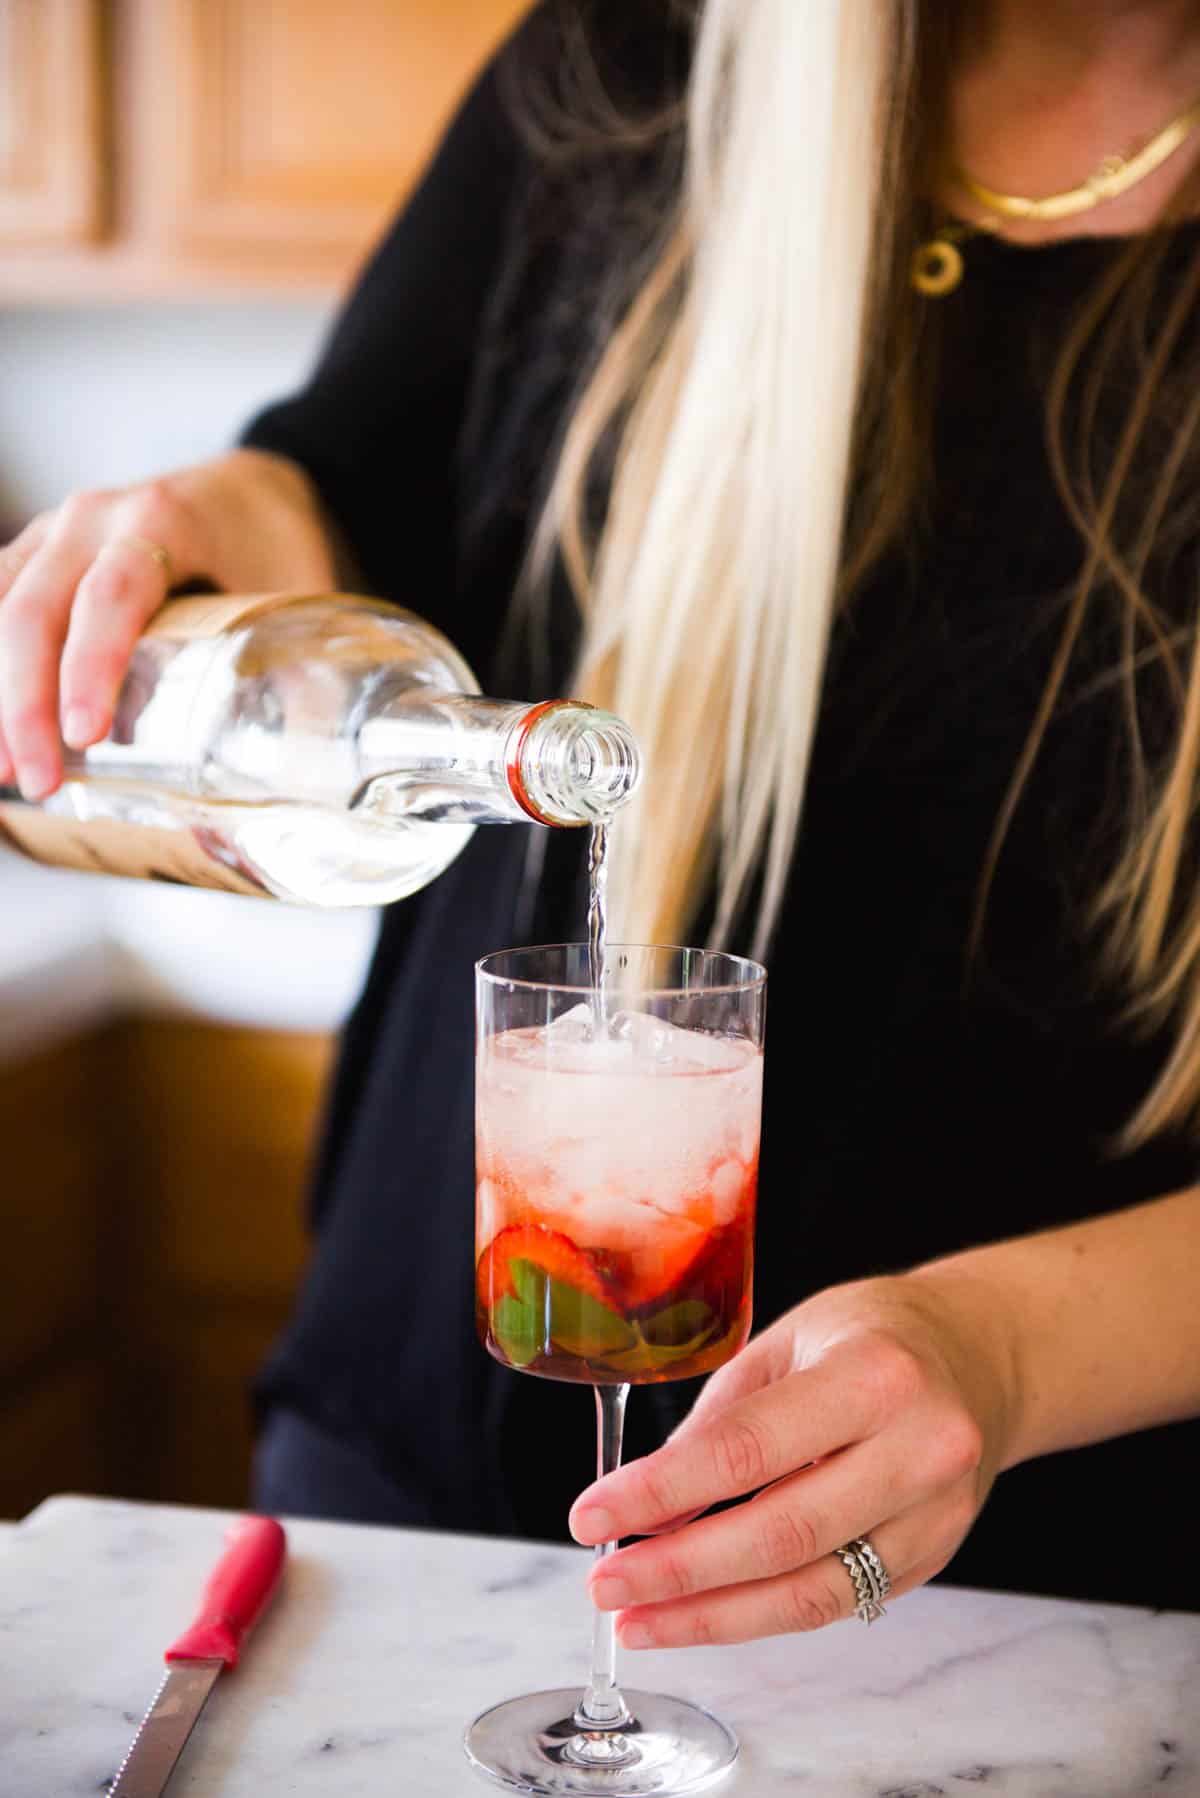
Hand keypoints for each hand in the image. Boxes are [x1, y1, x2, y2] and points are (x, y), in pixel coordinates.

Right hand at [0, 450, 334, 800]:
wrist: (251, 490)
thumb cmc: (275, 545)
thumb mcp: (301, 599)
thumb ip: (301, 683)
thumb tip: (294, 786)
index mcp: (165, 518)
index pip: (113, 594)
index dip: (92, 666)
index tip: (84, 737)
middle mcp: (94, 518)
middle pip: (34, 606)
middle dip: (26, 702)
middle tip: (40, 779)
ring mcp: (56, 533)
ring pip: (0, 605)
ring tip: (7, 773)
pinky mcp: (36, 556)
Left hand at [569, 1272, 1018, 1647]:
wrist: (983, 1357)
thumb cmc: (874, 1334)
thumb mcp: (791, 1339)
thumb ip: (724, 1417)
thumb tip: (646, 1497)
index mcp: (873, 1375)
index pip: (747, 1449)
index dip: (661, 1493)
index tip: (592, 1515)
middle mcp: (917, 1449)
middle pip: (779, 1534)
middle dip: (679, 1571)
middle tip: (604, 1584)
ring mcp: (934, 1515)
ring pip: (809, 1591)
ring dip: (712, 1616)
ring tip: (638, 1620)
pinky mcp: (932, 1558)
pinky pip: (834, 1602)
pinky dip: (760, 1615)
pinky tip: (703, 1614)